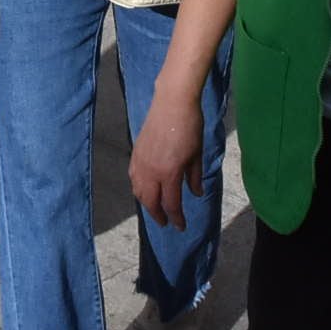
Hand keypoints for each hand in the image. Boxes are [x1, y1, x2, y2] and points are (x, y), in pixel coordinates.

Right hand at [129, 89, 206, 231]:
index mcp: (169, 173)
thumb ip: (194, 177)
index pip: (171, 204)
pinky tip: (144, 189)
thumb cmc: (190, 126)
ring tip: (155, 208)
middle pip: (151, 202)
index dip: (177, 218)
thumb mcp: (197, 154)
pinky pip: (133, 177)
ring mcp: (141, 162)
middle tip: (167, 222)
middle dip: (158, 215)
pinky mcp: (135, 153)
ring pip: (138, 191)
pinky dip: (138, 188)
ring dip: (146, 203)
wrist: (172, 102)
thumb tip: (196, 194)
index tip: (181, 227)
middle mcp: (151, 171)